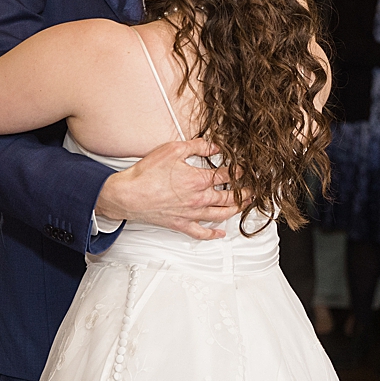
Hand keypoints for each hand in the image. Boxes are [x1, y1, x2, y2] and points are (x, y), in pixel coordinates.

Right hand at [94, 138, 245, 239]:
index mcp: (198, 180)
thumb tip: (214, 146)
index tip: (246, 169)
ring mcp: (191, 214)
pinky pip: (200, 232)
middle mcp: (199, 199)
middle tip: (253, 189)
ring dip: (235, 210)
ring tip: (245, 206)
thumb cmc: (146, 174)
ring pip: (220, 214)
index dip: (239, 171)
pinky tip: (220, 234)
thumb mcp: (173, 150)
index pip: (226, 175)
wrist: (127, 195)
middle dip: (244, 193)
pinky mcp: (180, 224)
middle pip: (229, 197)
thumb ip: (197, 146)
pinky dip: (212, 234)